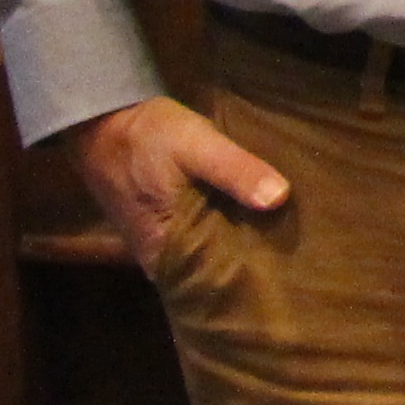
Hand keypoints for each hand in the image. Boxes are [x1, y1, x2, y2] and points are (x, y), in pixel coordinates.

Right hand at [62, 94, 288, 267]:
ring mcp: (160, 246)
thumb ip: (235, 170)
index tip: (292, 280)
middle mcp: (162, 260)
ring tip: (288, 248)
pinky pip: (199, 243)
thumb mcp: (197, 144)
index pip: (216, 286)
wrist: (104, 118)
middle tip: (299, 265)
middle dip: (251, 270)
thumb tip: (279, 198)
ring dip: (239, 252)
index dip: (253, 282)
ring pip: (208, 259)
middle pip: (214, 274)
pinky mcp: (162, 229)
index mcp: (167, 252)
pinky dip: (223, 236)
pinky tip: (256, 228)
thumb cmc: (148, 135)